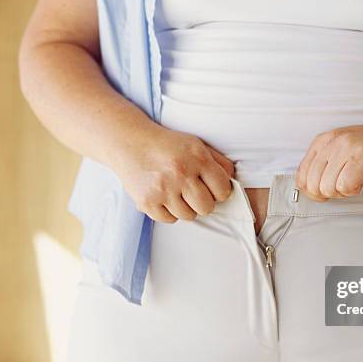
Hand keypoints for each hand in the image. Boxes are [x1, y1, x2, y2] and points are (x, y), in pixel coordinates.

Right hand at [113, 125, 234, 222]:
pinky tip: (164, 196)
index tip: (211, 187)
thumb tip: (233, 182)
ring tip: (176, 191)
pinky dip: (169, 212)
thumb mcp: (196, 145)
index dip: (219, 191)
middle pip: (207, 207)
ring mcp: (163, 190)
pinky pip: (170, 220)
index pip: (223, 191)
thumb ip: (219, 162)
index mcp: (197, 158)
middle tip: (193, 191)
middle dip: (203, 202)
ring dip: (186, 207)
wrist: (129, 142)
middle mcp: (181, 174)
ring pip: (188, 216)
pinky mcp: (147, 202)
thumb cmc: (168, 145)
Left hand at [295, 119, 362, 200]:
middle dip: (329, 193)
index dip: (313, 191)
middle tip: (345, 184)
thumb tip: (307, 189)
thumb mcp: (343, 151)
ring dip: (343, 192)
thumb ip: (324, 166)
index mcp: (324, 141)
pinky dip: (355, 190)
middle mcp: (333, 142)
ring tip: (356, 179)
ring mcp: (348, 148)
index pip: (301, 176)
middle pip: (313, 186)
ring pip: (328, 188)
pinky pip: (346, 186)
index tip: (329, 189)